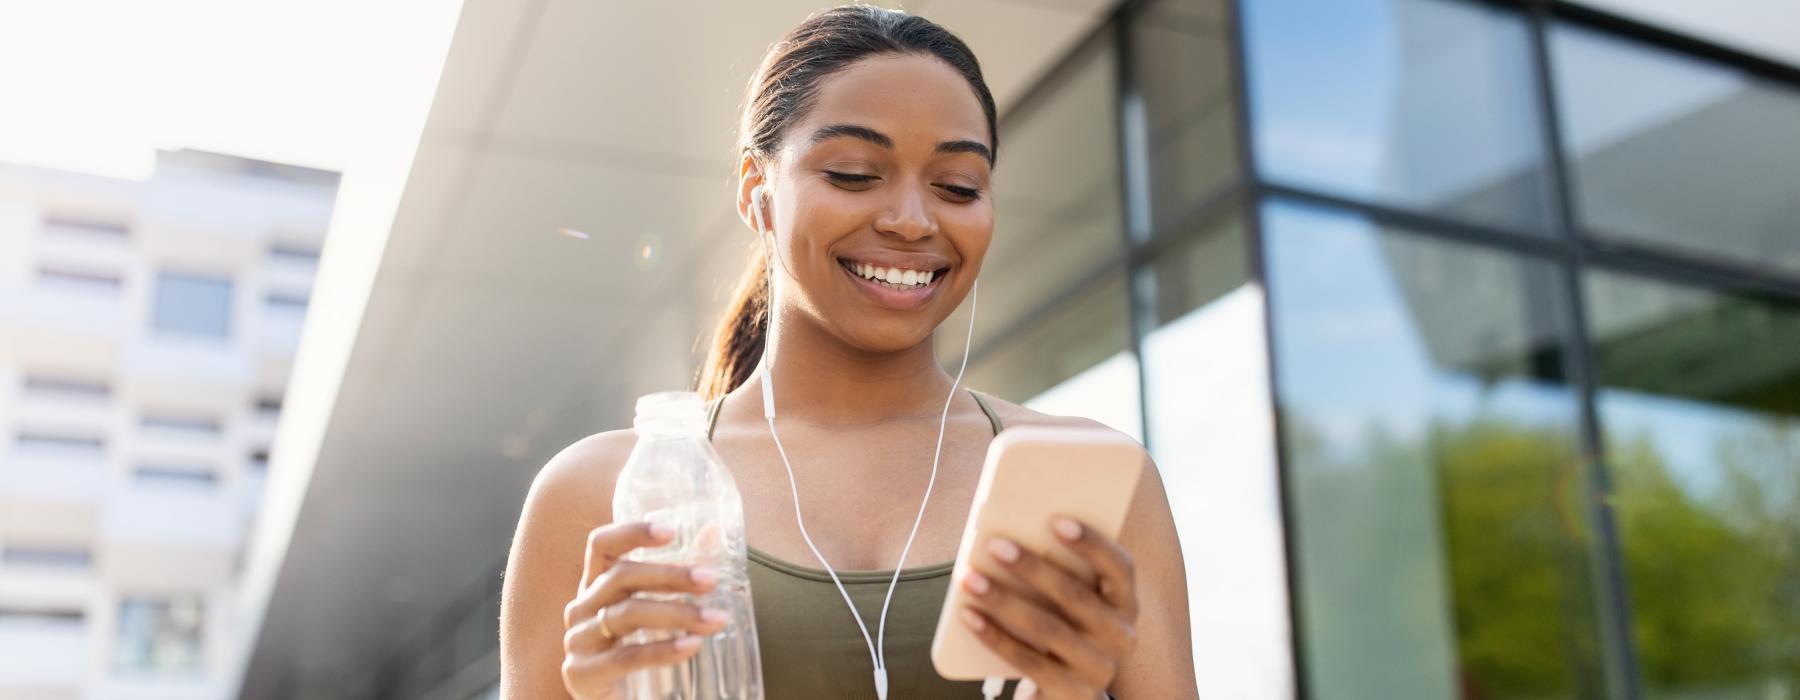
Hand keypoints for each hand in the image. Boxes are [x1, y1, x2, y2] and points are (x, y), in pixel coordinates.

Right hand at [559, 522, 729, 698]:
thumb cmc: (637, 652)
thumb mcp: (656, 611)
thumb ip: (680, 575)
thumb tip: (714, 532)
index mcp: (595, 586)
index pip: (602, 546)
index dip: (632, 532)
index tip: (672, 530)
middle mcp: (580, 608)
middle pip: (620, 578)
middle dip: (671, 576)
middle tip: (711, 580)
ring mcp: (577, 642)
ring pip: (627, 615)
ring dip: (677, 614)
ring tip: (716, 619)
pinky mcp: (581, 675)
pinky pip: (626, 656)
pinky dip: (663, 650)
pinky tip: (692, 646)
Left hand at [957, 516, 1136, 699]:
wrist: (1073, 692)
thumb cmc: (1066, 627)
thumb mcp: (1072, 601)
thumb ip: (1059, 571)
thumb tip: (1011, 537)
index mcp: (1125, 603)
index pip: (1119, 568)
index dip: (1091, 543)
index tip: (1055, 519)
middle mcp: (1120, 635)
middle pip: (1075, 596)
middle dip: (1031, 567)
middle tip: (995, 544)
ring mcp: (1098, 667)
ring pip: (1046, 628)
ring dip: (1003, 600)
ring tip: (970, 578)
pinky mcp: (1071, 692)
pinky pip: (1027, 661)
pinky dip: (994, 636)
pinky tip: (969, 616)